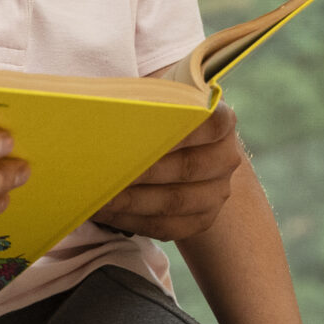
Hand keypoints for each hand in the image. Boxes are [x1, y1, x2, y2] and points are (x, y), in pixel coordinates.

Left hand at [91, 104, 240, 240]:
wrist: (178, 147)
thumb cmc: (159, 114)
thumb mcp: (159, 97)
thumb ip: (145, 99)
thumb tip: (110, 109)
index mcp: (221, 120)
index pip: (208, 123)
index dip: (175, 130)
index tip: (136, 133)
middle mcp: (226, 157)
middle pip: (186, 167)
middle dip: (140, 171)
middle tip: (103, 171)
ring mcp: (218, 192)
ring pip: (174, 202)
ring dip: (130, 201)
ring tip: (97, 196)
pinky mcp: (202, 219)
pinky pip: (166, 227)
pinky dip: (131, 220)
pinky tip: (105, 212)